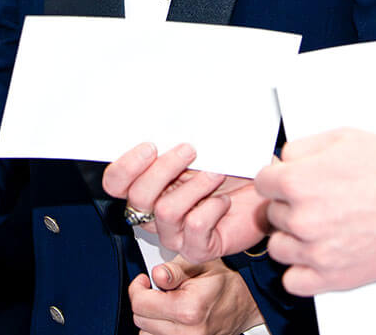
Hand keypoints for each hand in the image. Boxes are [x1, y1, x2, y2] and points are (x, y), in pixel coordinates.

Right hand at [105, 142, 269, 262]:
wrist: (261, 195)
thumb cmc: (230, 171)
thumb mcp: (200, 149)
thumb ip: (174, 143)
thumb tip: (164, 127)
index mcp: (147, 185)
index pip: (115, 183)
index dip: (126, 166)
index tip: (150, 146)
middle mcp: (154, 212)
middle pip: (137, 197)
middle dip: (164, 169)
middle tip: (189, 150)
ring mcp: (173, 234)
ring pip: (166, 211)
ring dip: (195, 186)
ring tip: (216, 174)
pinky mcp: (196, 249)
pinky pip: (194, 226)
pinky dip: (212, 207)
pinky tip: (224, 201)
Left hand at [129, 256, 263, 334]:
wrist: (247, 300)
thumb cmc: (225, 280)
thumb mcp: (201, 264)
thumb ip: (174, 270)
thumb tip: (156, 275)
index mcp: (189, 309)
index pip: (141, 305)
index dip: (137, 288)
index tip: (144, 281)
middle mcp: (190, 332)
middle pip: (141, 321)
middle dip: (144, 302)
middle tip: (157, 290)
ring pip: (147, 334)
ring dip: (151, 318)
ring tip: (166, 304)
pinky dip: (160, 329)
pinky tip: (169, 317)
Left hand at [257, 128, 375, 294]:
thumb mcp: (343, 137)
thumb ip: (302, 148)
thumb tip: (283, 160)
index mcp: (299, 181)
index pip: (262, 182)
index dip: (278, 178)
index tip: (291, 181)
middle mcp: (303, 218)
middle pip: (272, 213)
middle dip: (290, 205)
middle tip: (319, 201)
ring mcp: (317, 251)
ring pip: (280, 247)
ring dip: (293, 238)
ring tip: (320, 227)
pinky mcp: (335, 277)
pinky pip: (294, 282)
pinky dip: (301, 271)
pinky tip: (317, 255)